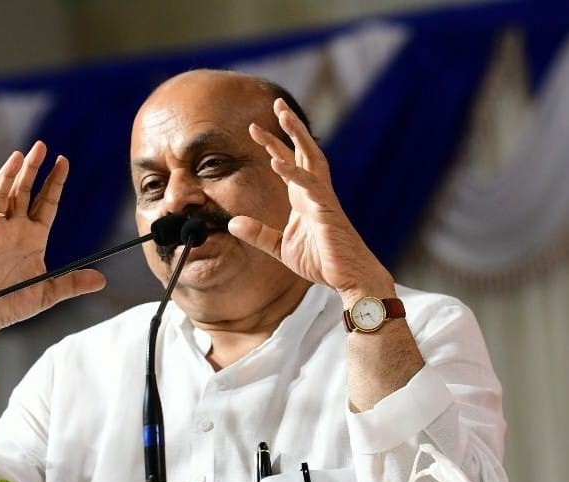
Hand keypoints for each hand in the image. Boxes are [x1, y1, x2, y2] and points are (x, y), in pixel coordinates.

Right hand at [0, 141, 105, 337]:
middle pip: (24, 193)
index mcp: (33, 238)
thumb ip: (72, 284)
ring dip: (9, 177)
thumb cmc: (9, 305)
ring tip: (19, 156)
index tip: (64, 161)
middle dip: (33, 169)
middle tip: (42, 146)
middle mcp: (13, 230)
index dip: (55, 183)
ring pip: (1, 198)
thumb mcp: (46, 293)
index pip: (46, 203)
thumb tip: (102, 280)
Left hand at [228, 98, 393, 304]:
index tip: (254, 128)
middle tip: (276, 104)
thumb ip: (258, 234)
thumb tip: (232, 223)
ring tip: (283, 115)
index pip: (288, 164)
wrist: (349, 278)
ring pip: (311, 158)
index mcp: (304, 198)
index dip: (272, 145)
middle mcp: (314, 193)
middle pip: (303, 151)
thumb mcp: (281, 248)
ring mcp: (323, 199)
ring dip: (298, 135)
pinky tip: (276, 161)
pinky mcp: (328, 212)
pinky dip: (293, 172)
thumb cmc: (321, 261)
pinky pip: (310, 187)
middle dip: (290, 127)